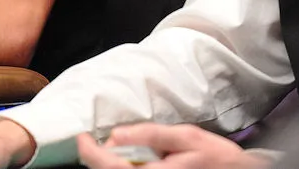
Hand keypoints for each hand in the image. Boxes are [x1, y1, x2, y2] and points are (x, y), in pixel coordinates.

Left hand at [77, 124, 271, 168]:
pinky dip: (126, 167)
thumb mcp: (187, 138)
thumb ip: (151, 134)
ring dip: (115, 163)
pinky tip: (139, 160)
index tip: (82, 137)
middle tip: (113, 140)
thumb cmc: (217, 158)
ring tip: (128, 149)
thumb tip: (117, 134)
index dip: (89, 152)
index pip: (108, 165)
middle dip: (103, 156)